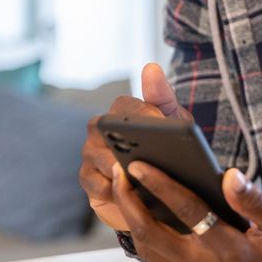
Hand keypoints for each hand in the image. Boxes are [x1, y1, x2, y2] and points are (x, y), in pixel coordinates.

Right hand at [79, 62, 190, 230]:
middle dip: (124, 139)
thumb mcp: (173, 121)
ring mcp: (90, 153)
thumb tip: (150, 67)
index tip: (159, 123)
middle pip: (103, 127)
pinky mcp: (88, 179)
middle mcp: (100, 128)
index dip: (142, 113)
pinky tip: (128, 193)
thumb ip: (163, 96)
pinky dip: (111, 188)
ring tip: (138, 174)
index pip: (125, 105)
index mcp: (121, 111)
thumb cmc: (167, 147)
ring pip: (97, 156)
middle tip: (145, 150)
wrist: (159, 185)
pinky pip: (94, 182)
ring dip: (118, 166)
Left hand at [110, 162, 261, 261]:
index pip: (187, 211)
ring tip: (124, 187)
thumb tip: (230, 175)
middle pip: (151, 233)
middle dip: (129, 201)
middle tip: (119, 171)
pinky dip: (144, 233)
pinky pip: (158, 258)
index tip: (139, 164)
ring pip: (148, 248)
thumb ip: (255, 201)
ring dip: (131, 217)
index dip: (160, 185)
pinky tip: (141, 211)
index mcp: (231, 250)